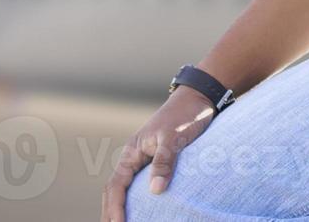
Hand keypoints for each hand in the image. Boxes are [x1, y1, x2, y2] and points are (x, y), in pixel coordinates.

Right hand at [101, 86, 215, 221]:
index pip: (115, 186)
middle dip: (110, 212)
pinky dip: (135, 201)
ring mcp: (144, 160)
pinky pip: (139, 186)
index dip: (115, 208)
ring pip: (124, 189)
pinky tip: (142, 211)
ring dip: (119, 207)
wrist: (198, 99)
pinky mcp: (156, 162)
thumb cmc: (185, 115)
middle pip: (114, 191)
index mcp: (132, 151)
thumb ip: (164, 162)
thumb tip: (155, 191)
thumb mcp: (174, 137)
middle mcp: (134, 157)